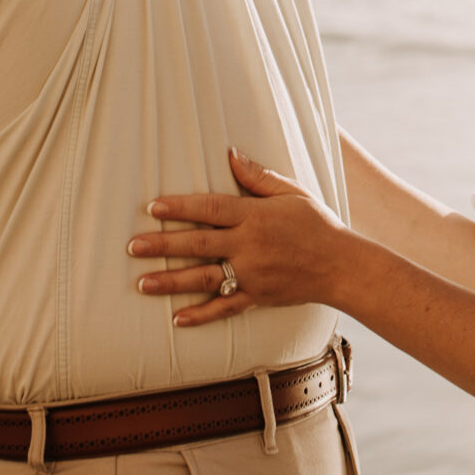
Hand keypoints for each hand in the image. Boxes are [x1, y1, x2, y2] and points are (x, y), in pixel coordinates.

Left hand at [127, 150, 348, 326]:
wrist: (341, 266)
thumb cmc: (316, 224)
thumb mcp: (291, 192)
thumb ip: (258, 176)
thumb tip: (230, 154)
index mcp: (254, 216)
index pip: (210, 209)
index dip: (180, 207)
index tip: (153, 207)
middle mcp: (249, 246)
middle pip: (199, 245)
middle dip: (163, 245)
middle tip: (133, 246)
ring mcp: (251, 275)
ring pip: (205, 278)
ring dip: (172, 282)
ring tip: (143, 283)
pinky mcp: (257, 297)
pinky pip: (225, 308)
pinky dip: (201, 315)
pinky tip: (177, 319)